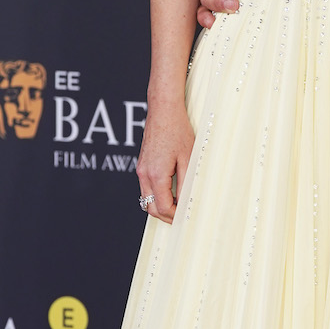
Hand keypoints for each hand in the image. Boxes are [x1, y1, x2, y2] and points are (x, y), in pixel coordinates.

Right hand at [136, 104, 194, 223]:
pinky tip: (170, 194)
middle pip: (150, 207)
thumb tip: (186, 203)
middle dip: (166, 216)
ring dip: (160, 206)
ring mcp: (141, 169)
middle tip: (182, 219)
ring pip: (146, 199)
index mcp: (155, 174)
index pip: (162, 207)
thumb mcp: (188, 159)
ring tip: (178, 208)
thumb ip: (185, 184)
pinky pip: (146, 187)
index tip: (187, 218)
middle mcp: (144, 173)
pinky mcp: (142, 164)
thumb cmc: (178, 130)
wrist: (163, 109)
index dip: (175, 216)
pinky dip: (156, 195)